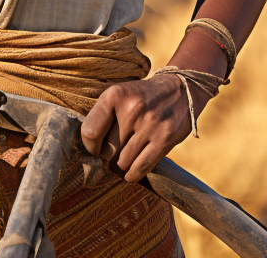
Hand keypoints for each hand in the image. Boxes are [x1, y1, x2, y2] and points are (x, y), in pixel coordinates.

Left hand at [80, 75, 204, 182]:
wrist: (180, 90)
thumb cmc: (141, 97)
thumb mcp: (119, 94)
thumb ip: (103, 116)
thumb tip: (86, 148)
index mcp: (114, 95)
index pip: (90, 132)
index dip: (90, 146)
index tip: (95, 148)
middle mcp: (131, 109)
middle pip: (108, 150)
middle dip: (107, 157)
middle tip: (110, 156)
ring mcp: (149, 125)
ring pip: (123, 162)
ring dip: (120, 166)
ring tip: (122, 161)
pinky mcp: (164, 140)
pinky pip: (140, 167)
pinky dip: (132, 174)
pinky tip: (130, 172)